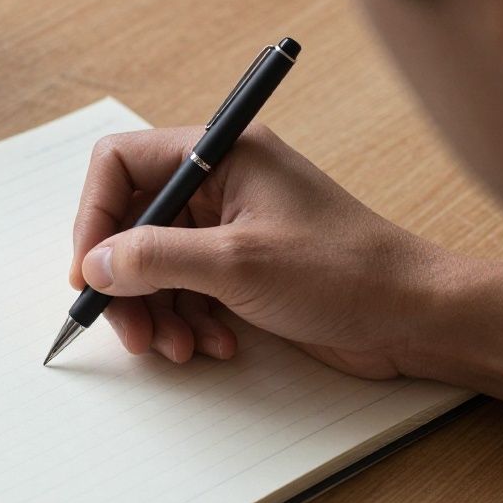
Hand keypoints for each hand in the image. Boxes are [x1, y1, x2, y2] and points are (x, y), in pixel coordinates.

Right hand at [70, 125, 453, 378]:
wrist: (414, 317)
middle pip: (133, 223)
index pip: (121, 165)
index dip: (94, 218)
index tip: (88, 273)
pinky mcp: (240, 267)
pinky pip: (185, 291)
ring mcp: (229, 227)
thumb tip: (96, 264)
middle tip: (130, 331)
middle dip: (126, 282)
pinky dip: (188, 322)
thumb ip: (156, 259)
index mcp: (222, 154)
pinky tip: (215, 345)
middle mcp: (221, 183)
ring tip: (180, 347)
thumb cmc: (346, 273)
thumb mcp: (237, 264)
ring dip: (157, 312)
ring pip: (155, 265)